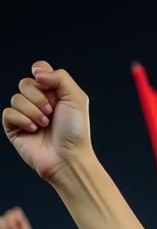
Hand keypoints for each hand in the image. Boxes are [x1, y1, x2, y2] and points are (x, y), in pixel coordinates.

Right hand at [3, 62, 91, 181]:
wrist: (68, 158)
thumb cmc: (75, 132)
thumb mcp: (76, 99)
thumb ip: (60, 77)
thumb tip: (37, 72)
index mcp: (54, 94)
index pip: (39, 70)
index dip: (40, 72)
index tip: (46, 83)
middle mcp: (39, 103)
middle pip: (25, 82)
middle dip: (37, 96)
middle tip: (51, 112)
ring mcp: (26, 115)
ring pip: (16, 98)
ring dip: (32, 111)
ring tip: (45, 124)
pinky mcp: (15, 128)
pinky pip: (8, 112)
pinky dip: (22, 119)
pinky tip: (34, 130)